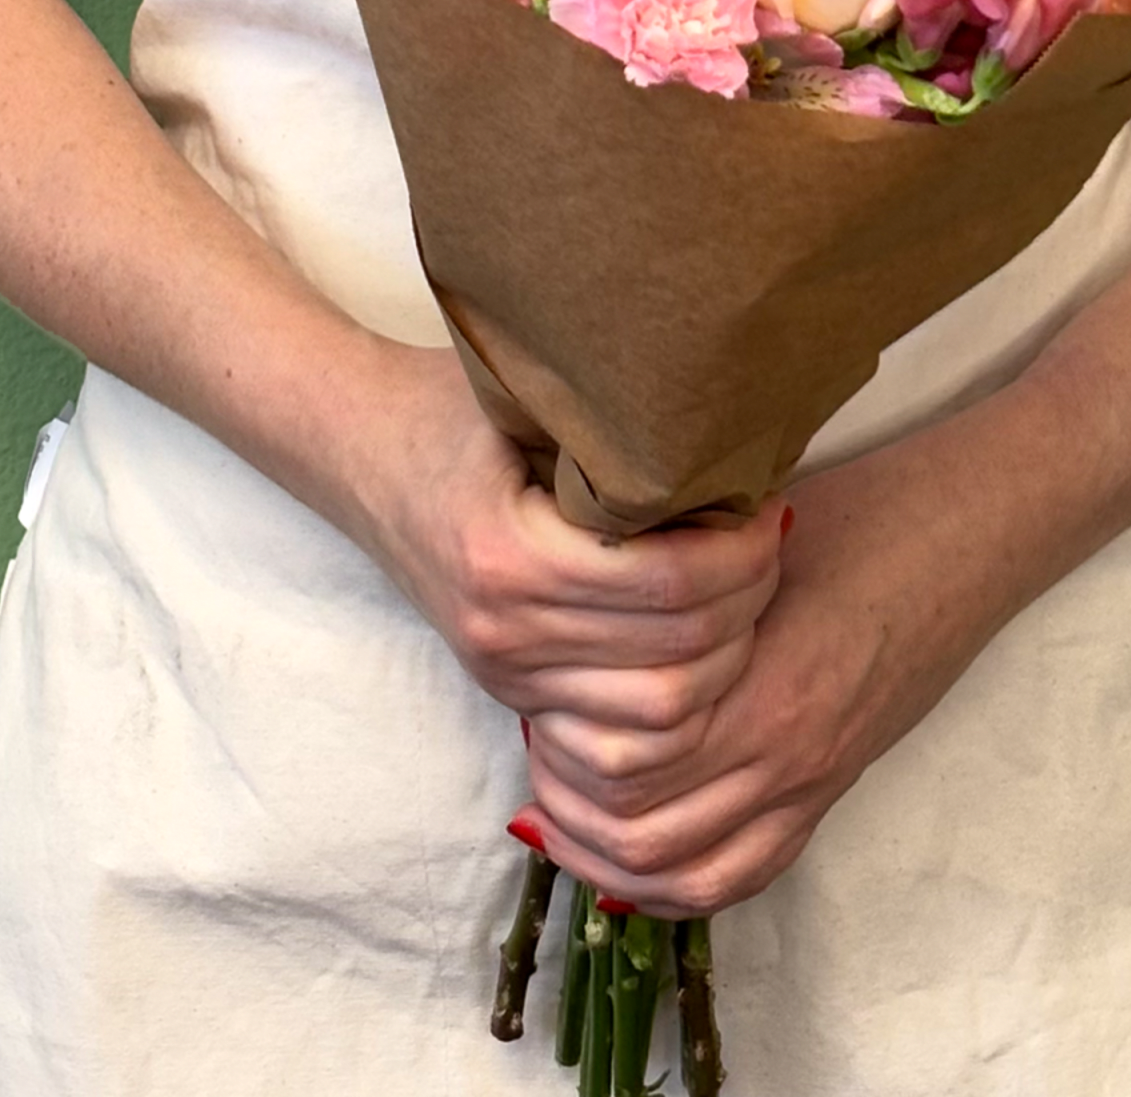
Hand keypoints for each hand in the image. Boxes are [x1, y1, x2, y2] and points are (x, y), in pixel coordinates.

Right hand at [357, 344, 787, 731]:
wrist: (357, 449)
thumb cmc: (453, 405)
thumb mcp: (528, 398)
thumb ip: (617, 427)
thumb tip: (738, 429)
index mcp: (510, 555)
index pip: (669, 584)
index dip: (743, 551)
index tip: (770, 505)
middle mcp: (506, 631)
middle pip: (678, 658)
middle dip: (750, 601)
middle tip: (773, 541)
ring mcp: (507, 672)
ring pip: (660, 714)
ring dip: (726, 658)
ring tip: (746, 587)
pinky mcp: (513, 692)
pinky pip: (621, 733)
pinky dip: (681, 696)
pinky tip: (705, 636)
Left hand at [511, 422, 1022, 916]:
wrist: (965, 531)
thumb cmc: (856, 514)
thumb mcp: (746, 534)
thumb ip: (669, 589)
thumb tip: (571, 607)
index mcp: (761, 686)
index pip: (626, 764)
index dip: (562, 740)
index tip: (532, 694)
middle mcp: (787, 755)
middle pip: (643, 830)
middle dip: (569, 804)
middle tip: (532, 749)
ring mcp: (813, 781)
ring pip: (685, 872)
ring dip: (608, 855)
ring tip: (558, 808)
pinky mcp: (831, 788)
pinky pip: (741, 874)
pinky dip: (672, 881)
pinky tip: (622, 855)